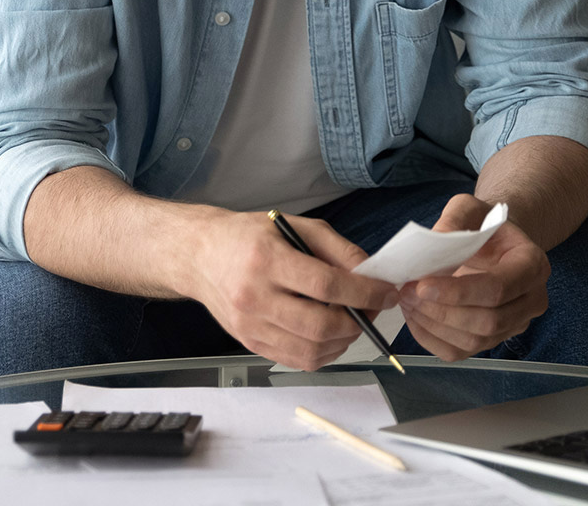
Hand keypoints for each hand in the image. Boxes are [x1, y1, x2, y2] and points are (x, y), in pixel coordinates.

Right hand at [186, 210, 397, 370]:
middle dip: (358, 323)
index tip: (387, 292)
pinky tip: (330, 334)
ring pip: (311, 351)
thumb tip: (372, 274)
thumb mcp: (295, 226)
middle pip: (319, 326)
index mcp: (266, 259)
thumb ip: (337, 249)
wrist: (200, 255)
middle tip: (371, 310)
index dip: (364, 293)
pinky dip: (323, 353)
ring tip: (351, 321)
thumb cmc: (248, 236)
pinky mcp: (249, 343)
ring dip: (343, 341)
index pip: (325, 285)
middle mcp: (254, 296)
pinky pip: (296, 360)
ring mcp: (250, 325)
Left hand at [399, 193, 549, 360]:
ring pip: (475, 341)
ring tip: (407, 301)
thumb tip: (433, 243)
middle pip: (488, 321)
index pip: (498, 288)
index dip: (459, 292)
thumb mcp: (468, 208)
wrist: (493, 241)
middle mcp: (532, 300)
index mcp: (532, 265)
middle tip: (407, 292)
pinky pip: (462, 352)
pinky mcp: (494, 340)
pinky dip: (432, 339)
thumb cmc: (482, 223)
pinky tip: (415, 317)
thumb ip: (453, 219)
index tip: (423, 285)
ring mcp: (515, 324)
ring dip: (434, 325)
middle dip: (442, 311)